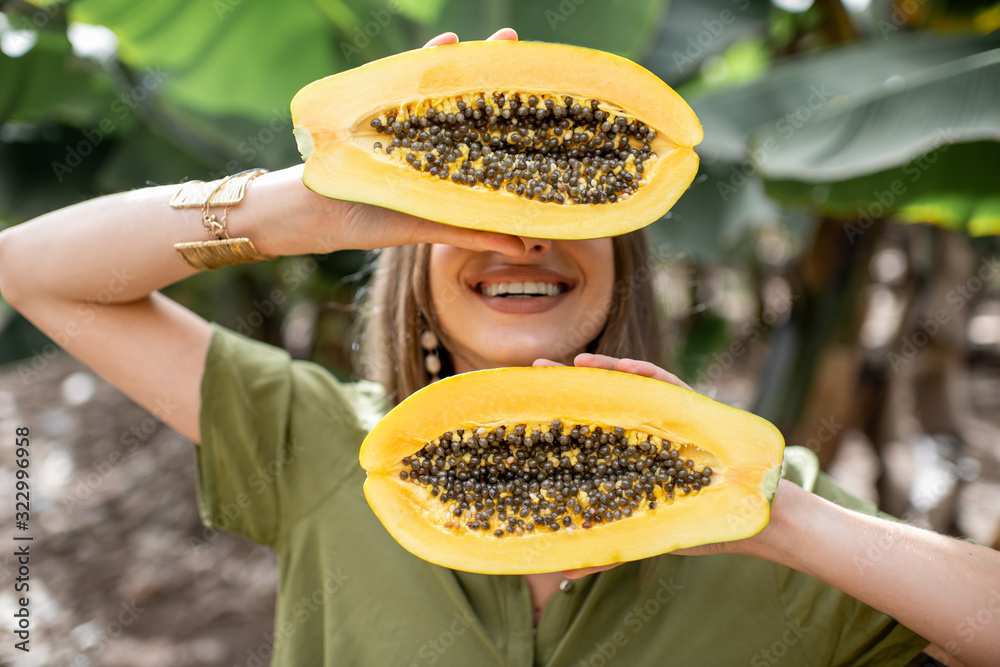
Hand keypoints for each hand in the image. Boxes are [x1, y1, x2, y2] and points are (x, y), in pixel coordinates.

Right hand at [266, 28, 525, 256]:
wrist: (306, 211)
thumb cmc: (363, 222)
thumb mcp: (422, 227)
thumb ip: (470, 232)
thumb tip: (523, 247)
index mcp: (449, 166)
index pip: (494, 140)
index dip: (523, 124)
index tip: (556, 106)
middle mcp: (433, 141)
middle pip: (477, 107)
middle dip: (505, 81)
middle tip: (536, 58)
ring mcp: (409, 121)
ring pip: (449, 88)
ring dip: (476, 62)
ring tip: (505, 40)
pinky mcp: (381, 108)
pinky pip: (408, 78)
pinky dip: (428, 58)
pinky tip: (449, 40)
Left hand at [531, 353, 768, 577]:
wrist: (752, 517)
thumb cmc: (698, 522)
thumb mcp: (645, 533)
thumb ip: (608, 546)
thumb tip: (566, 570)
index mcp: (628, 455)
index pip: (586, 430)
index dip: (558, 417)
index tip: (524, 406)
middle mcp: (644, 431)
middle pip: (601, 402)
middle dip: (569, 385)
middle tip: (535, 369)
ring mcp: (668, 417)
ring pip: (629, 386)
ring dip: (601, 371)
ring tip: (572, 363)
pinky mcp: (693, 409)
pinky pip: (665, 384)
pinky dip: (642, 373)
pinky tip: (620, 367)